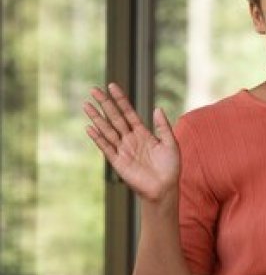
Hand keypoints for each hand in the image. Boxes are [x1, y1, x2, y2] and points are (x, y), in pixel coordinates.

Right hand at [83, 83, 179, 202]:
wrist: (164, 188)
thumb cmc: (170, 167)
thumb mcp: (171, 144)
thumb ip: (163, 127)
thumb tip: (157, 108)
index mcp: (143, 133)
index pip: (129, 112)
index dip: (120, 99)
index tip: (112, 86)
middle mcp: (130, 139)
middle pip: (115, 118)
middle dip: (105, 104)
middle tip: (94, 89)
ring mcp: (123, 149)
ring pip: (107, 130)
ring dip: (97, 118)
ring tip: (86, 105)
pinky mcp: (118, 161)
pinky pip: (106, 147)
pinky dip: (98, 138)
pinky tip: (90, 127)